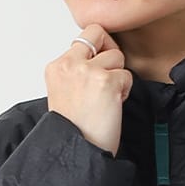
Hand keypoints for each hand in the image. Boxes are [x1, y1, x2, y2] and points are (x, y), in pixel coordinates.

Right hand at [45, 22, 132, 156]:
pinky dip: (124, 91)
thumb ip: (76, 71)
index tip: (98, 67)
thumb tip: (98, 56)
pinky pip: (127, 76)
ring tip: (107, 98)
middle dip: (110, 54)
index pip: (84, 36)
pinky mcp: (106, 82)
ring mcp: (88, 71)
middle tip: (107, 78)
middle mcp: (69, 64)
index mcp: (57, 67)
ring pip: (117, 56)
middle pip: (99, 34)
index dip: (97, 49)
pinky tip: (112, 106)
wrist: (77, 151)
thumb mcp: (64, 93)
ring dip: (118, 76)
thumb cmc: (74, 129)